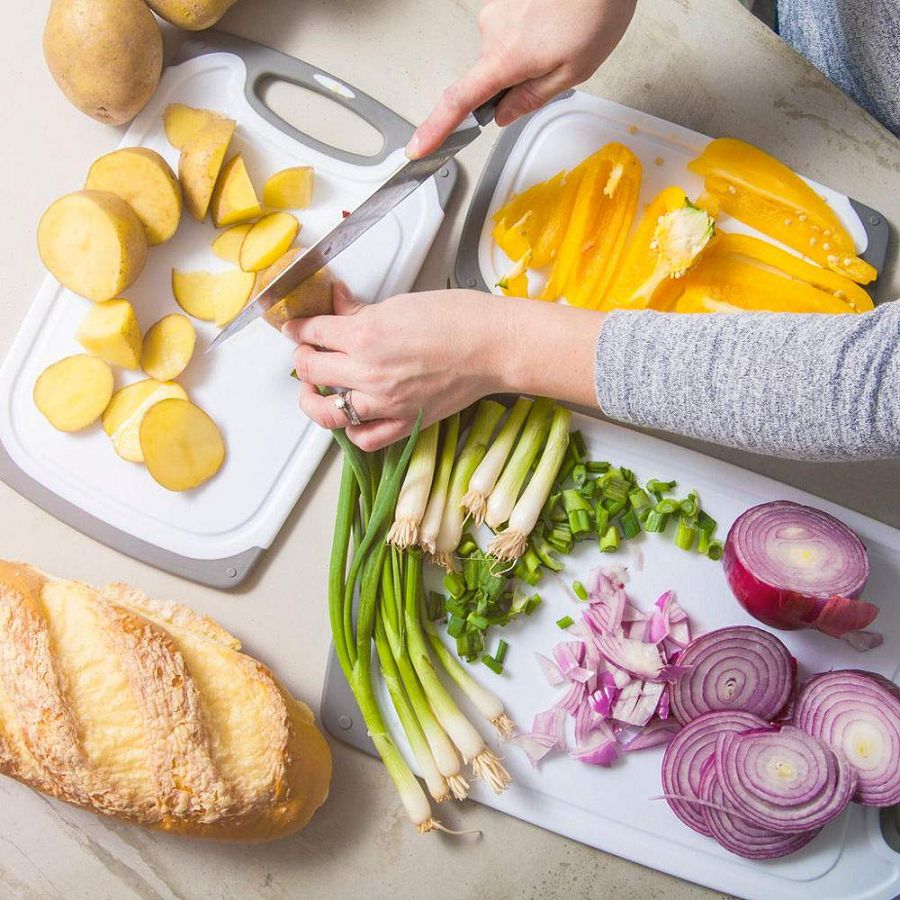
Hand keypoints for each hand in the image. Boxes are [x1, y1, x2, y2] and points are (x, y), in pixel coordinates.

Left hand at [282, 283, 603, 450]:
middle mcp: (368, 372)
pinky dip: (350, 430)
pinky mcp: (404, 423)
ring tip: (316, 389)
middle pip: (309, 369)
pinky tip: (351, 415)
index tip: (297, 327)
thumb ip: (361, 311)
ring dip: (313, 398)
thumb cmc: (459, 318)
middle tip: (308, 352)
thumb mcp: (401, 303)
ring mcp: (384, 403)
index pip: (312, 333)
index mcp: (365, 335)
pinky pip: (363, 438)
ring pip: (326, 410)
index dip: (298, 328)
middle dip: (302, 358)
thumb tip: (337, 306)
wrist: (496, 347)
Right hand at [407, 0, 636, 158]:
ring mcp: (496, 13)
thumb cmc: (594, 11)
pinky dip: (530, 39)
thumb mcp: (572, 73)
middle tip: (554, 68)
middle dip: (516, 84)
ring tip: (562, 40)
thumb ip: (532, 98)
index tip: (418, 147)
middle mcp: (491, 33)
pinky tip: (555, 27)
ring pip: (503, 55)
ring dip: (527, 58)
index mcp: (505, 58)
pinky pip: (510, 34)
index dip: (436, 128)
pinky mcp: (504, 2)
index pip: (460, 102)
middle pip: (490, 78)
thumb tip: (502, 116)